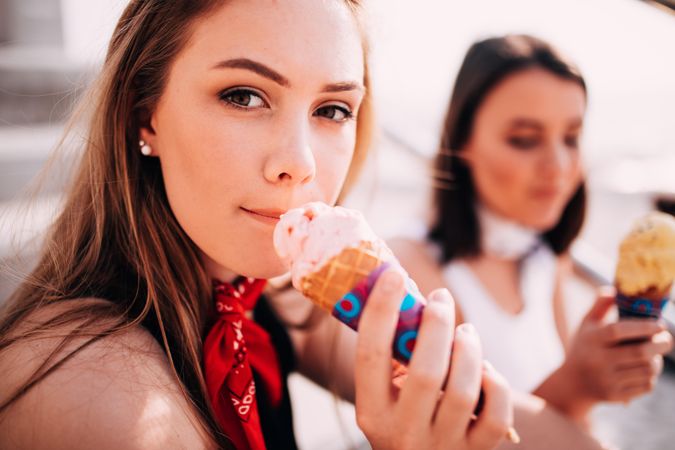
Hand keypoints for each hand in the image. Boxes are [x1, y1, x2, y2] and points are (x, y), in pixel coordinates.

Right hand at [354, 269, 512, 449]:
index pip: (371, 355)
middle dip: (437, 325)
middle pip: (425, 372)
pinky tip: (486, 369)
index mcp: (372, 412)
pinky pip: (495, 414)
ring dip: (468, 349)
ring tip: (465, 331)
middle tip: (442, 298)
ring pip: (464, 390)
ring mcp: (442, 445)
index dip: (381, 310)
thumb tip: (406, 295)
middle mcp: (403, 432)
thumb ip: (391, 357)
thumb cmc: (400, 418)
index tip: (394, 276)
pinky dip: (495, 383)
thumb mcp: (382, 396)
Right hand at [562, 289, 672, 407]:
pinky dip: (652, 376)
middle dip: (660, 345)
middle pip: (639, 353)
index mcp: (591, 340)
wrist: (573, 384)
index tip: (660, 324)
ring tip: (656, 354)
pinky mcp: (615, 396)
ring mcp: (607, 380)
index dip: (643, 327)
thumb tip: (614, 289)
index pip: (619, 331)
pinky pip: (646, 386)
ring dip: (657, 360)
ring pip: (646, 370)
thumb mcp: (586, 325)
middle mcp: (597, 361)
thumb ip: (599, 305)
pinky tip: (647, 369)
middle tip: (667, 339)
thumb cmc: (584, 348)